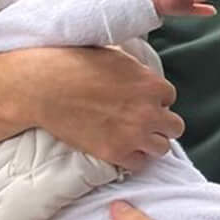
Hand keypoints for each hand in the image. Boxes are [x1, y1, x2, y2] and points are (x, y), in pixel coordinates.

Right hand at [25, 48, 180, 169]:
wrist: (45, 87)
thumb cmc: (76, 64)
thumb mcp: (115, 55)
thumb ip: (136, 69)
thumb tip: (141, 74)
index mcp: (152, 85)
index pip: (169, 98)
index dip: (154, 101)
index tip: (140, 102)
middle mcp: (149, 112)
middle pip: (174, 127)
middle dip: (159, 124)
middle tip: (142, 122)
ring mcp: (134, 135)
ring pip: (162, 148)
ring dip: (150, 142)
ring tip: (133, 137)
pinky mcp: (115, 153)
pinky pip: (139, 164)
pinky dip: (132, 158)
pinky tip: (121, 148)